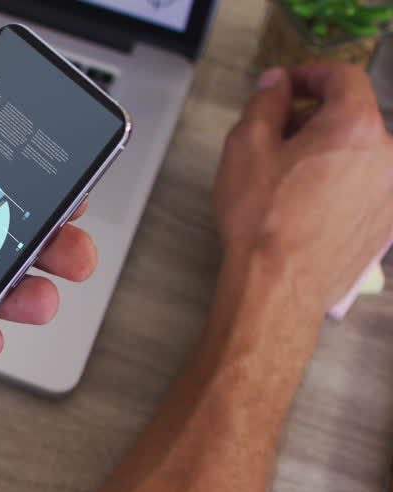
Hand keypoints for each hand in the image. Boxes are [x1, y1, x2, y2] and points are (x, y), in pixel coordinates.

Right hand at [215, 64, 392, 311]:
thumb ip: (266, 102)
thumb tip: (277, 82)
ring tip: (288, 175)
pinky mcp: (387, 220)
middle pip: (353, 115)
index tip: (286, 85)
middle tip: (275, 135)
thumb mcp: (246, 147)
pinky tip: (307, 203)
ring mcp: (391, 189)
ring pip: (360, 152)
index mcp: (355, 124)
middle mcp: (387, 152)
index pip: (343, 76)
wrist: (280, 284)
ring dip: (328, 150)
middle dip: (316, 116)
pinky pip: (365, 184)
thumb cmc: (261, 217)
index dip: (311, 73)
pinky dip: (340, 181)